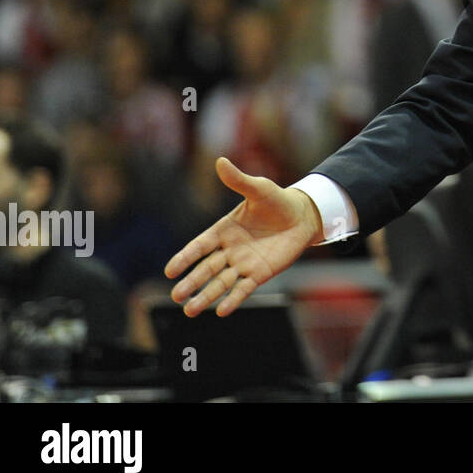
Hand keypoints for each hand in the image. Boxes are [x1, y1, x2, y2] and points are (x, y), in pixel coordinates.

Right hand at [164, 157, 322, 316]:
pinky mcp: (260, 273)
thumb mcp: (258, 188)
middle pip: (206, 269)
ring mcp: (243, 263)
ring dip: (206, 296)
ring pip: (221, 283)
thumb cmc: (277, 200)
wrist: (303, 216)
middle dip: (191, 282)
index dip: (185, 258)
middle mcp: (229, 250)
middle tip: (175, 296)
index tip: (170, 271)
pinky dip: (233, 299)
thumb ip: (238, 180)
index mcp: (223, 230)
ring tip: (190, 311)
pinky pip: (244, 288)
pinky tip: (221, 311)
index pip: (199, 246)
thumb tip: (220, 161)